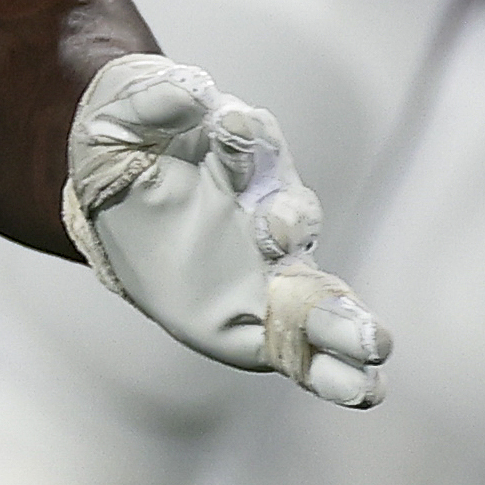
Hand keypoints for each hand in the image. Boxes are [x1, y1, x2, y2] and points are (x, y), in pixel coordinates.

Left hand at [58, 52, 388, 407]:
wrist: (116, 185)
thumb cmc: (127, 137)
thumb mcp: (119, 113)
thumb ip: (152, 101)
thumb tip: (190, 95)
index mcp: (237, 151)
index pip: (250, 139)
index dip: (241, 135)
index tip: (229, 126)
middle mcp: (265, 204)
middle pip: (293, 211)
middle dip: (292, 220)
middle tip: (285, 232)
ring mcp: (269, 263)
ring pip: (312, 286)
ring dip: (339, 312)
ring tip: (369, 342)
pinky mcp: (259, 312)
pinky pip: (303, 344)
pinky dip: (334, 369)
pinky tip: (364, 389)